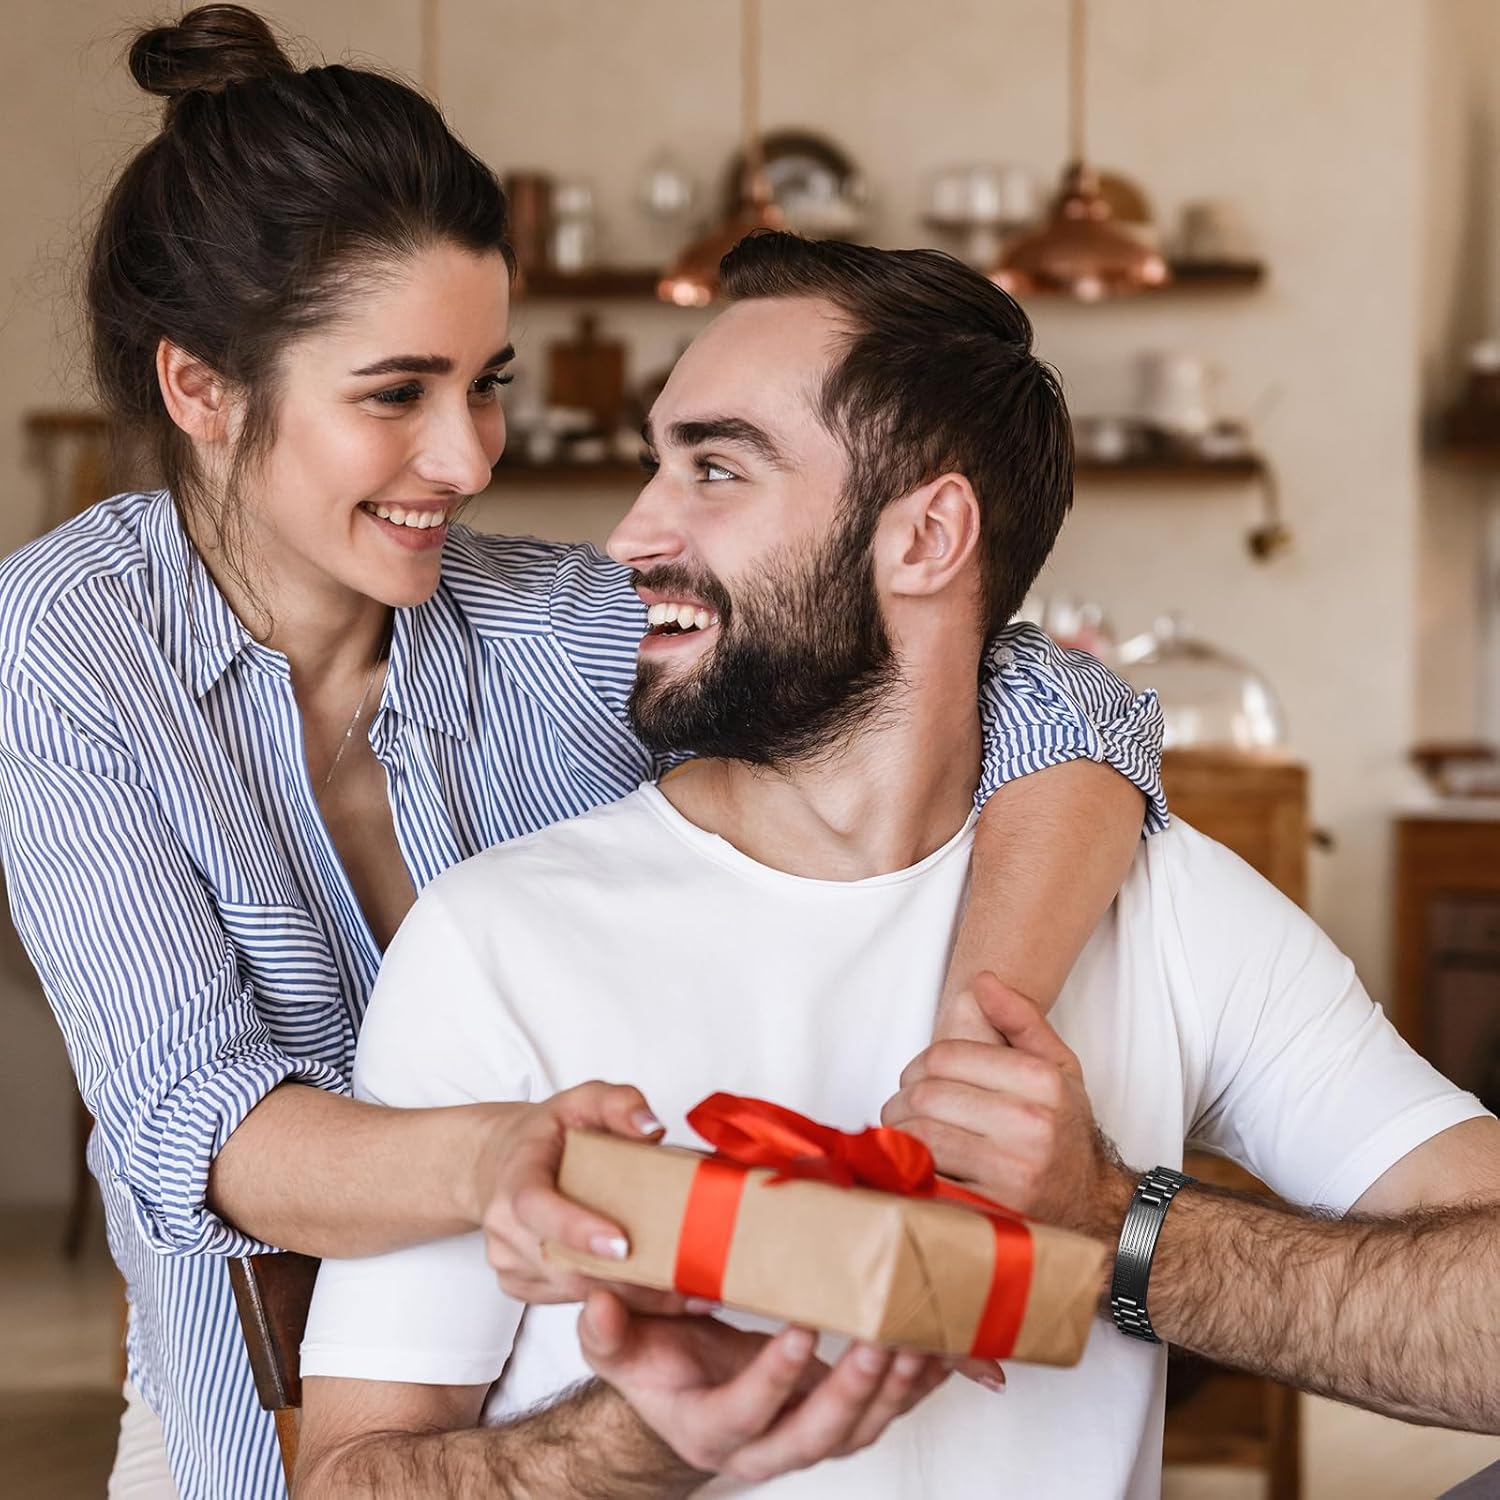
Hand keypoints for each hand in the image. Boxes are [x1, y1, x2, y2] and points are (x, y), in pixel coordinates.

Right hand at [471, 1081, 685, 1308]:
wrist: (501, 1161)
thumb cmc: (548, 1132)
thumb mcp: (584, 1100)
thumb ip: (619, 1103)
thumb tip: (651, 1128)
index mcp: (517, 1174)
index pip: (536, 1205)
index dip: (575, 1228)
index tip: (622, 1246)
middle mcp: (505, 1224)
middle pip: (564, 1264)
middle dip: (627, 1280)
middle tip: (687, 1280)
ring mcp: (508, 1260)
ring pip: (572, 1292)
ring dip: (629, 1298)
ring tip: (685, 1291)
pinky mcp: (520, 1284)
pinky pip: (569, 1301)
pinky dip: (612, 1302)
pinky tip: (651, 1292)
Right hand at [578, 1290, 949, 1484]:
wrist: (683, 1394)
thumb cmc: (655, 1366)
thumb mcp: (620, 1348)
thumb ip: (607, 1331)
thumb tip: (598, 1301)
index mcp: (709, 1429)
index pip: (745, 1413)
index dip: (773, 1378)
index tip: (796, 1332)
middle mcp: (763, 1447)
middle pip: (816, 1434)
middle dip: (852, 1390)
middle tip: (877, 1340)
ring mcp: (807, 1435)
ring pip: (859, 1430)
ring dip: (894, 1389)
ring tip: (918, 1340)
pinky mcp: (838, 1416)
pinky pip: (885, 1410)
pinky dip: (917, 1383)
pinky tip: (942, 1348)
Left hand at [883, 973, 1133, 1240]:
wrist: (1093, 1204)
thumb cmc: (1064, 1129)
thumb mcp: (1057, 1066)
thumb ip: (1020, 1018)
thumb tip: (983, 981)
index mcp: (1042, 1080)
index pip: (945, 1056)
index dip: (918, 1065)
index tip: (917, 1080)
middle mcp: (1031, 1123)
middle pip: (927, 1096)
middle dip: (901, 1101)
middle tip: (903, 1109)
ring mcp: (1014, 1171)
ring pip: (922, 1136)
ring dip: (899, 1135)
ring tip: (905, 1135)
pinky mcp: (995, 1211)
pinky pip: (929, 1179)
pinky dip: (913, 1170)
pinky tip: (919, 1165)